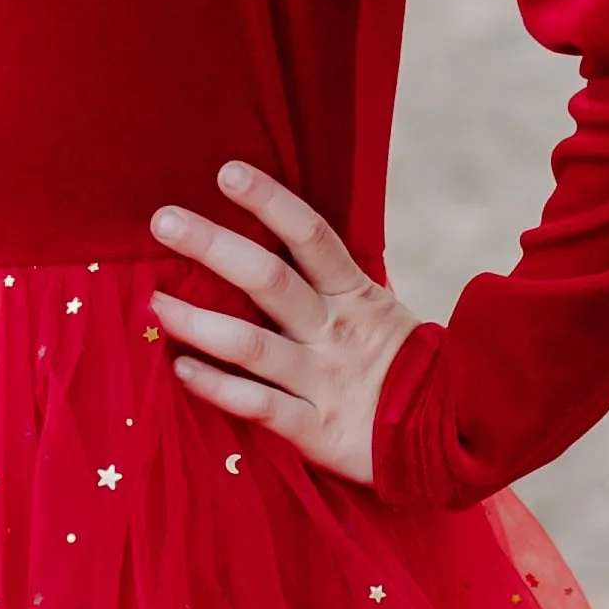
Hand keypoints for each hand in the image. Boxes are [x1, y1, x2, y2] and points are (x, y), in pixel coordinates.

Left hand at [148, 164, 421, 487]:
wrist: (453, 436)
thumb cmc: (397, 367)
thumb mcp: (378, 313)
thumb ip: (330, 283)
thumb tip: (272, 236)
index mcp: (356, 296)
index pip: (310, 236)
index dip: (270, 202)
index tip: (226, 172)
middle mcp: (337, 332)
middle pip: (270, 280)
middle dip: (214, 246)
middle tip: (164, 221)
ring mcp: (327, 381)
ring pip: (254, 346)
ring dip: (198, 322)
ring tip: (155, 303)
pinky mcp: (320, 431)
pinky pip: (261, 406)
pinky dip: (218, 387)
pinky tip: (180, 370)